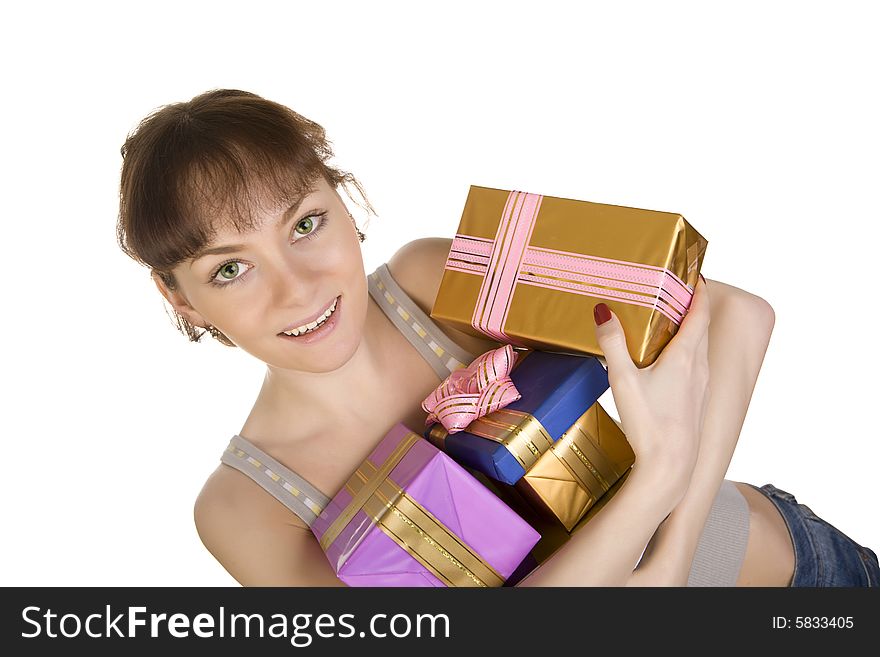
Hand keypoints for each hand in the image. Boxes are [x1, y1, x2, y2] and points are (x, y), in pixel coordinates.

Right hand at [592, 277, 711, 502]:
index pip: (700, 313)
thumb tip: (603, 311)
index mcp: (685, 356)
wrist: (671, 466)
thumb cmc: (649, 424)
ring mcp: (700, 386)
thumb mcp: (622, 379)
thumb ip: (612, 344)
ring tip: (669, 321)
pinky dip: (687, 352)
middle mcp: (698, 367)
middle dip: (692, 306)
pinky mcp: (696, 402)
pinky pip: (695, 367)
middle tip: (674, 291)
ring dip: (690, 330)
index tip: (693, 273)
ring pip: (699, 348)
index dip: (699, 290)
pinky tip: (668, 361)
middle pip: (701, 327)